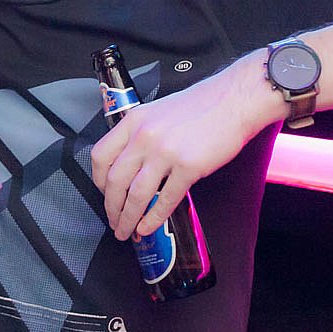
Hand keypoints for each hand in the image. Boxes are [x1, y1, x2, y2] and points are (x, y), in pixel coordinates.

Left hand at [90, 58, 273, 239]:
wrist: (234, 100)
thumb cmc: (201, 105)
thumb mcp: (157, 112)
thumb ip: (139, 134)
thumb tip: (129, 164)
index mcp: (133, 122)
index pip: (100, 156)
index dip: (98, 181)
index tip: (104, 194)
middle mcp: (144, 136)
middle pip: (115, 181)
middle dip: (111, 208)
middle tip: (113, 221)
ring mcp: (165, 152)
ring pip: (136, 195)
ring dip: (128, 218)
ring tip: (127, 231)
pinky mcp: (188, 166)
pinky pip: (165, 200)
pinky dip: (153, 218)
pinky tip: (149, 226)